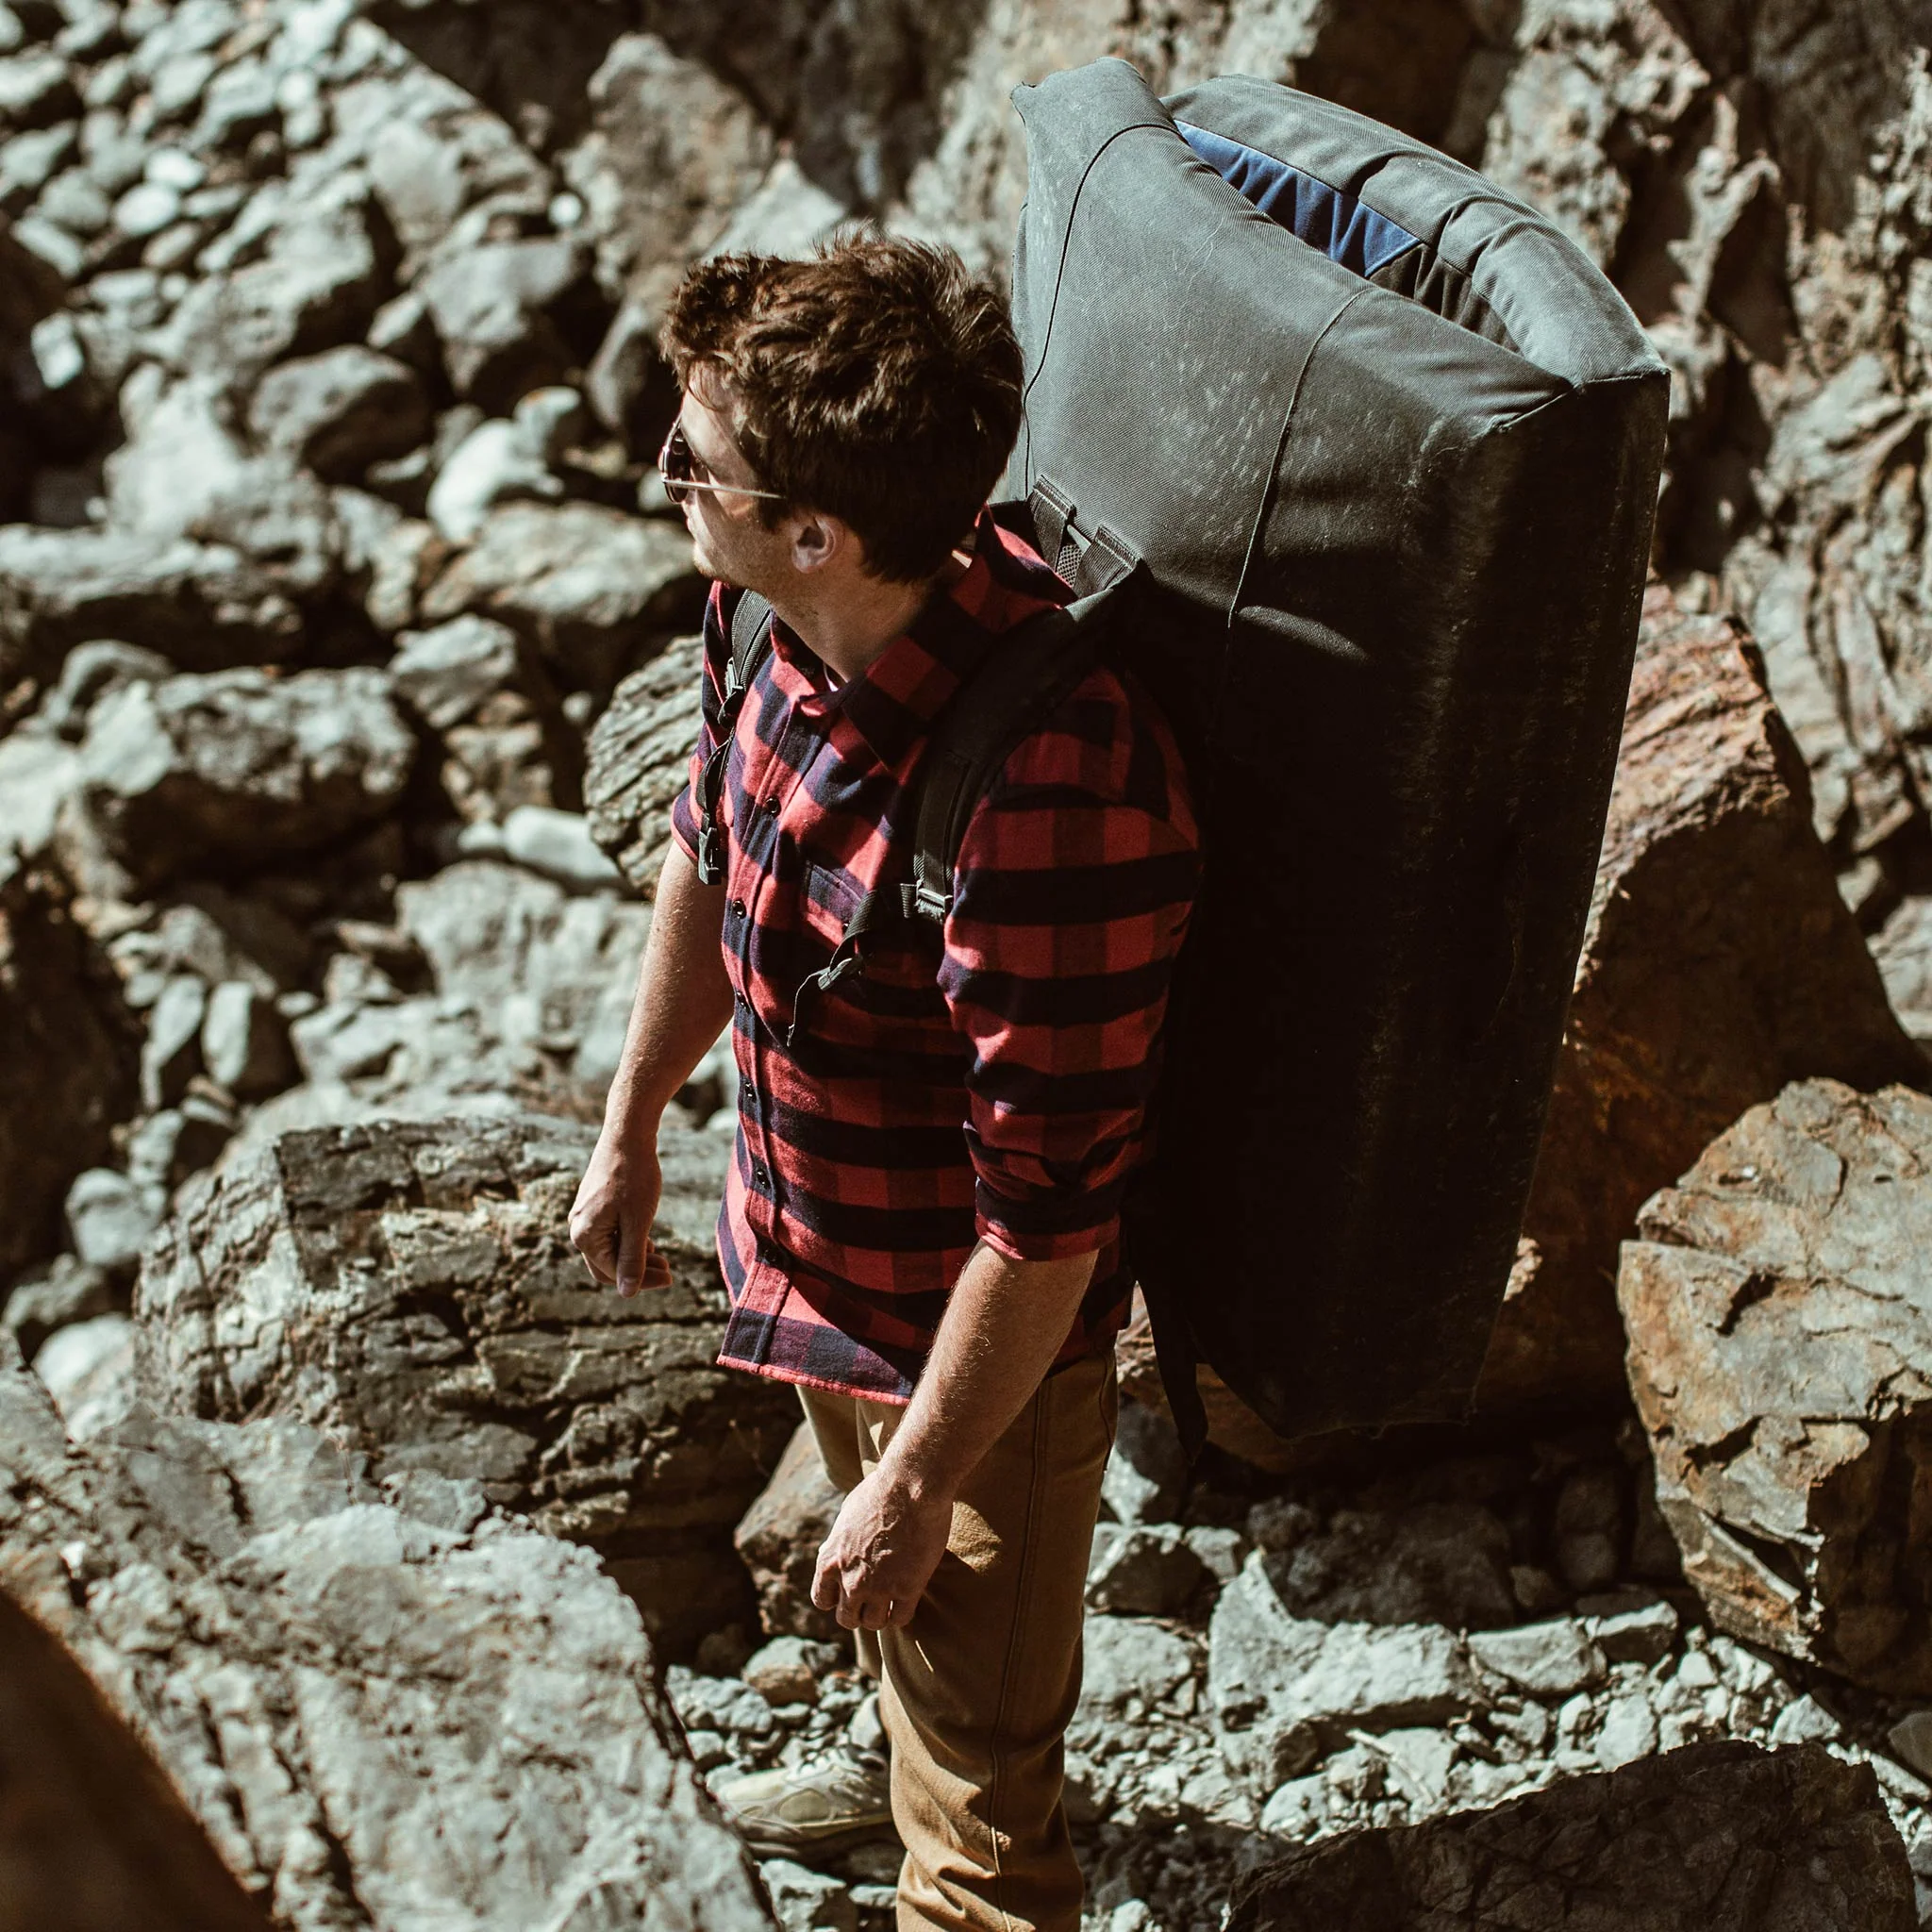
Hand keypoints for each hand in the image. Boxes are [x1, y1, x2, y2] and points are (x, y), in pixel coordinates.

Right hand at [569, 1130, 672, 1295]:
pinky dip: (629, 1241)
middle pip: (607, 1265)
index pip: (613, 1273)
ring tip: (662, 1258)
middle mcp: (578, 1228)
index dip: (642, 1280)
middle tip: (669, 1271)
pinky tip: (648, 1241)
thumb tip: (627, 1294)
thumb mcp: (638, 1222)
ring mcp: (584, 1215)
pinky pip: (609, 1234)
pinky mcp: (593, 1205)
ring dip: (634, 1257)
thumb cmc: (635, 1176)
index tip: (670, 1278)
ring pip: (609, 1249)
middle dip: (638, 1272)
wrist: (627, 1135)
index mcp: (585, 1236)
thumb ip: (633, 1259)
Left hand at [812, 1465, 952, 1631]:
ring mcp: (879, 1588)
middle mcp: (850, 1581)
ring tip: (891, 1601)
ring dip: (881, 1615)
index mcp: (830, 1562)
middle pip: (847, 1619)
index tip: (850, 1591)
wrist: (910, 1486)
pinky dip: (902, 1613)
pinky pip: (900, 1619)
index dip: (837, 1598)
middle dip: (858, 1611)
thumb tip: (831, 1553)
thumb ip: (837, 1543)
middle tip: (873, 1599)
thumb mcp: (846, 1516)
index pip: (822, 1600)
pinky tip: (907, 1599)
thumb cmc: (879, 1492)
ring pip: (873, 1623)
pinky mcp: (907, 1588)